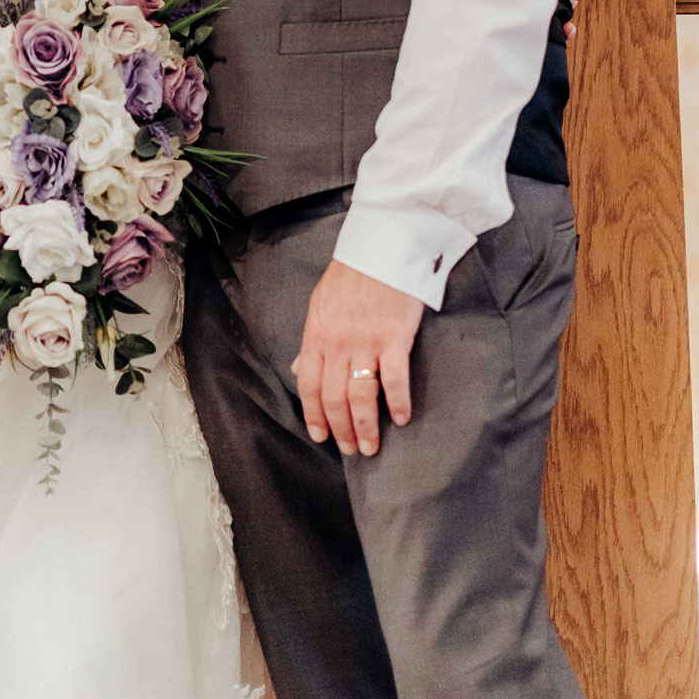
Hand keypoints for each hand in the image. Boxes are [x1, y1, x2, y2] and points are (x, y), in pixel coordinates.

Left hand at [293, 260, 424, 456]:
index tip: (321, 436)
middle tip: (351, 450)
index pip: (309, 385)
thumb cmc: (351, 275)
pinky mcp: (394, 338)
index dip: (314, 415)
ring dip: (365, 427)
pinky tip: (400, 419)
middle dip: (341, 430)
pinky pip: (394, 379)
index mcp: (317, 335)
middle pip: (334, 398)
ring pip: (360, 396)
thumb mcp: (320, 305)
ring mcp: (366, 342)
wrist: (380, 248)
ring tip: (372, 446)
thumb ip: (312, 341)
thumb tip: (298, 367)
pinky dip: (397, 403)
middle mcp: (337, 343)